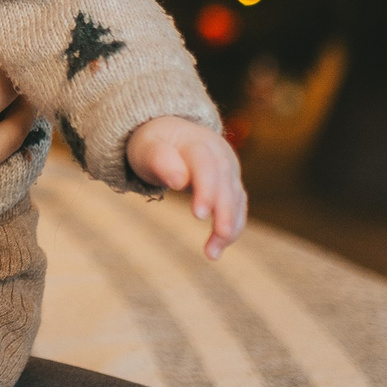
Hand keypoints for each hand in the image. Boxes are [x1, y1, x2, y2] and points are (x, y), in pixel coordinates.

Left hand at [125, 115, 247, 259]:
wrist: (172, 133)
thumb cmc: (155, 144)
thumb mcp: (148, 148)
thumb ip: (160, 160)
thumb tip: (179, 181)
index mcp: (198, 142)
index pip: (206, 166)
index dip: (206, 190)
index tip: (198, 216)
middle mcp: (220, 155)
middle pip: (226, 184)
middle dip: (224, 212)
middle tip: (218, 237)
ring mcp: (229, 169)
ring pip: (236, 198)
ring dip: (230, 226)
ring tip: (212, 253)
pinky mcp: (232, 184)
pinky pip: (238, 207)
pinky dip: (232, 227)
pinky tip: (217, 249)